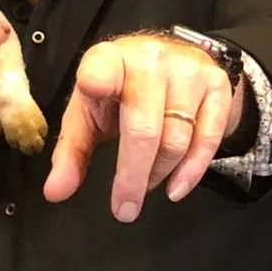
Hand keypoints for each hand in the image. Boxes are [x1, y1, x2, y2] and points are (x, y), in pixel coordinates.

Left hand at [43, 33, 243, 219]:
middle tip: (125, 210)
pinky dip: (191, 171)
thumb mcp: (89, 113)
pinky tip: (176, 187)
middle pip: (144, 128)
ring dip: (159, 173)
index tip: (93, 87)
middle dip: (133, 177)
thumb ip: (71, 153)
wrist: (172, 61)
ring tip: (146, 184)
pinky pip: (208, 138)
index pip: (101, 68)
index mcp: (108, 60)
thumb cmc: (119, 91)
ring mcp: (188, 70)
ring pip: (177, 139)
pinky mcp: (216, 85)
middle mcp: (150, 60)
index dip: (98, 79)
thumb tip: (55, 192)